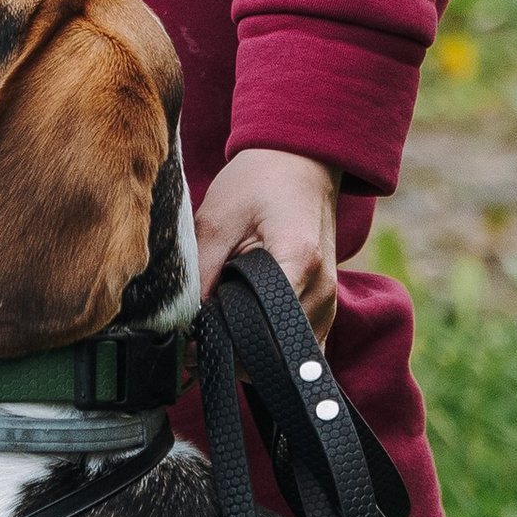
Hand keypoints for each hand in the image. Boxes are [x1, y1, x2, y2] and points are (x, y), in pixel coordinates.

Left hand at [195, 145, 339, 334]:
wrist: (300, 162)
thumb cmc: (259, 181)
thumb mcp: (217, 219)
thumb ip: (203, 274)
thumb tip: (188, 324)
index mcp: (298, 261)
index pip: (263, 329)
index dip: (223, 340)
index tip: (193, 339)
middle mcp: (321, 288)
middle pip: (275, 348)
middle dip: (234, 351)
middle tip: (199, 336)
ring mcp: (329, 300)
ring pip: (287, 354)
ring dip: (252, 349)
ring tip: (221, 324)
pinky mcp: (325, 304)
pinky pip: (297, 343)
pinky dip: (271, 344)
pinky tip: (244, 325)